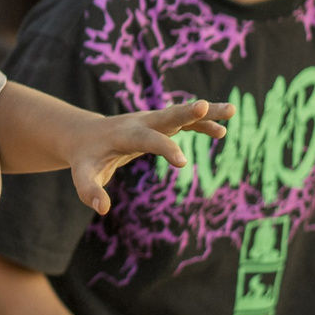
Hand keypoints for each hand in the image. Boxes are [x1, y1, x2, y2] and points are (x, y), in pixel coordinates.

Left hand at [68, 98, 231, 214]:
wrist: (86, 135)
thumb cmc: (86, 157)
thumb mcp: (82, 175)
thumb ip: (89, 191)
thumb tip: (102, 209)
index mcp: (124, 135)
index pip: (147, 140)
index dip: (165, 149)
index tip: (183, 163)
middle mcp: (141, 123)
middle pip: (166, 115)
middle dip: (186, 112)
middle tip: (205, 106)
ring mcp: (152, 121)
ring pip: (181, 114)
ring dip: (205, 113)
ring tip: (232, 110)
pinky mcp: (160, 124)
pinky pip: (184, 122)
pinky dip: (202, 123)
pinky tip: (222, 129)